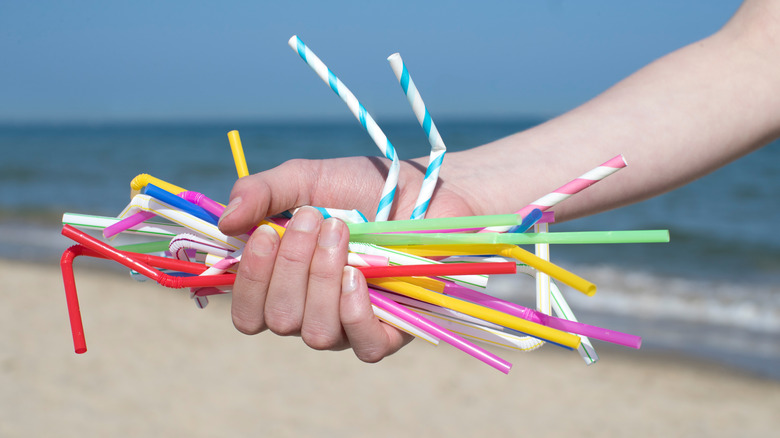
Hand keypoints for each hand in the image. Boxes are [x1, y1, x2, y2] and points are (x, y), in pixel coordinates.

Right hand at [218, 155, 475, 361]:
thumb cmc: (361, 187)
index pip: (247, 313)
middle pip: (279, 320)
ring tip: (341, 233)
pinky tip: (358, 275)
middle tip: (314, 219)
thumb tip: (224, 222)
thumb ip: (262, 193)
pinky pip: (362, 346)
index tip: (264, 233)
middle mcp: (312, 311)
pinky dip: (354, 311)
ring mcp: (349, 325)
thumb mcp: (306, 179)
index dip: (249, 281)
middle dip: (291, 265)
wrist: (424, 188)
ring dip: (321, 279)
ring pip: (315, 333)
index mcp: (284, 284)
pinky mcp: (391, 331)